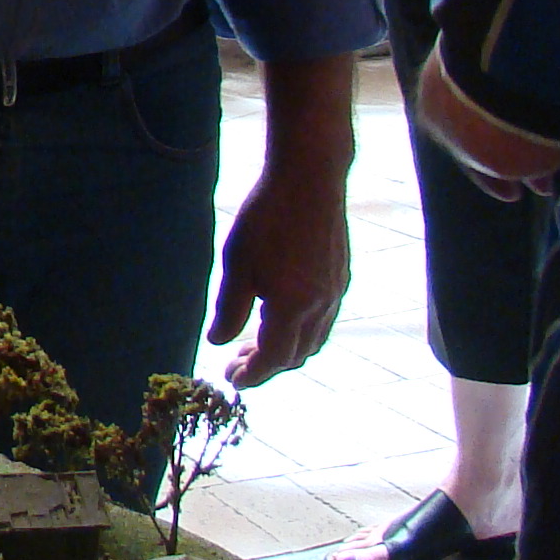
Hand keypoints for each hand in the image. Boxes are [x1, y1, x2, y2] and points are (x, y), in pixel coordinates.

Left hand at [207, 148, 350, 388]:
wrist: (310, 178)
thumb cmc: (267, 218)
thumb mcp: (237, 264)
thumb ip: (229, 309)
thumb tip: (218, 342)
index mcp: (294, 308)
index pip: (274, 359)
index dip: (253, 375)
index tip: (232, 381)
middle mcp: (322, 307)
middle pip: (296, 356)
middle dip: (266, 365)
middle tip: (236, 362)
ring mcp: (337, 292)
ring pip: (313, 340)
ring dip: (285, 350)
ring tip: (254, 343)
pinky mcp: (342, 277)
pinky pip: (324, 320)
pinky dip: (301, 331)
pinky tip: (279, 316)